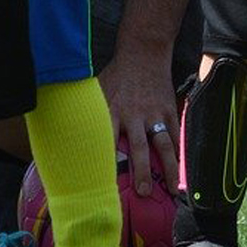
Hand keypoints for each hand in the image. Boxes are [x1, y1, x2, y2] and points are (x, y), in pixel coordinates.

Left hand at [99, 44, 178, 197]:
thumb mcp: (97, 92)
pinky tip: (181, 170)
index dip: (106, 164)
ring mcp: (155, 113)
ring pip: (164, 144)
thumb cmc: (116, 76)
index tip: (103, 185)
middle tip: (143, 193)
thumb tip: (65, 139)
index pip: (107, 143)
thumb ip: (88, 115)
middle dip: (142, 172)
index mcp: (113, 111)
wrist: (143, 53)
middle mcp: (134, 115)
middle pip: (139, 148)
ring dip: (169, 168)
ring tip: (173, 189)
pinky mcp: (169, 110)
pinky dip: (179, 153)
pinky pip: (175, 135)